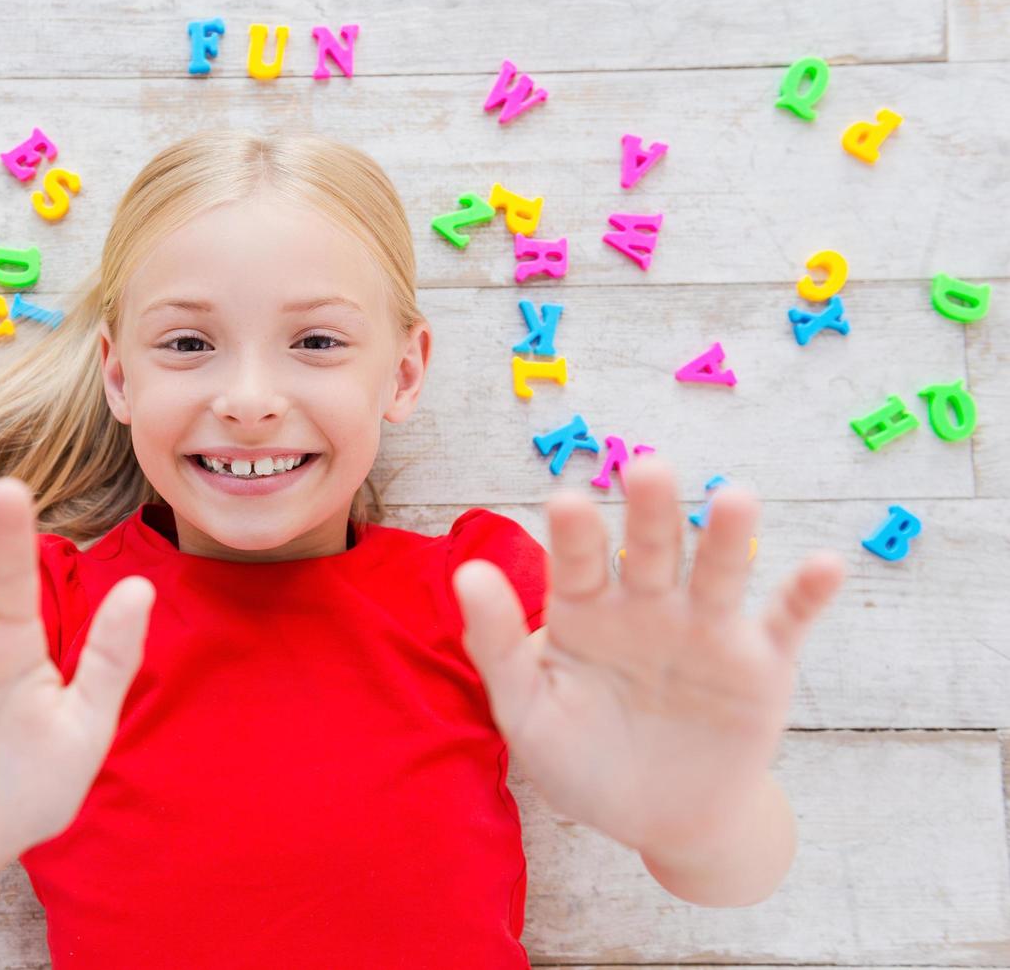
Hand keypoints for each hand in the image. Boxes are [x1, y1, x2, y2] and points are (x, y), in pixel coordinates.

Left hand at [453, 455, 845, 859]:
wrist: (659, 821)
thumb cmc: (580, 761)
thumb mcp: (527, 711)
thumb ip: (496, 645)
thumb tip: (465, 573)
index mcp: (584, 610)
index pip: (576, 563)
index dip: (574, 535)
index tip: (565, 502)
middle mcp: (647, 605)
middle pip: (650, 548)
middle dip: (651, 510)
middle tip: (649, 467)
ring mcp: (706, 628)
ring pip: (718, 571)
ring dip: (729, 535)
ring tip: (737, 497)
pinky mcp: (760, 662)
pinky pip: (786, 621)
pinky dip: (807, 595)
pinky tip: (824, 565)